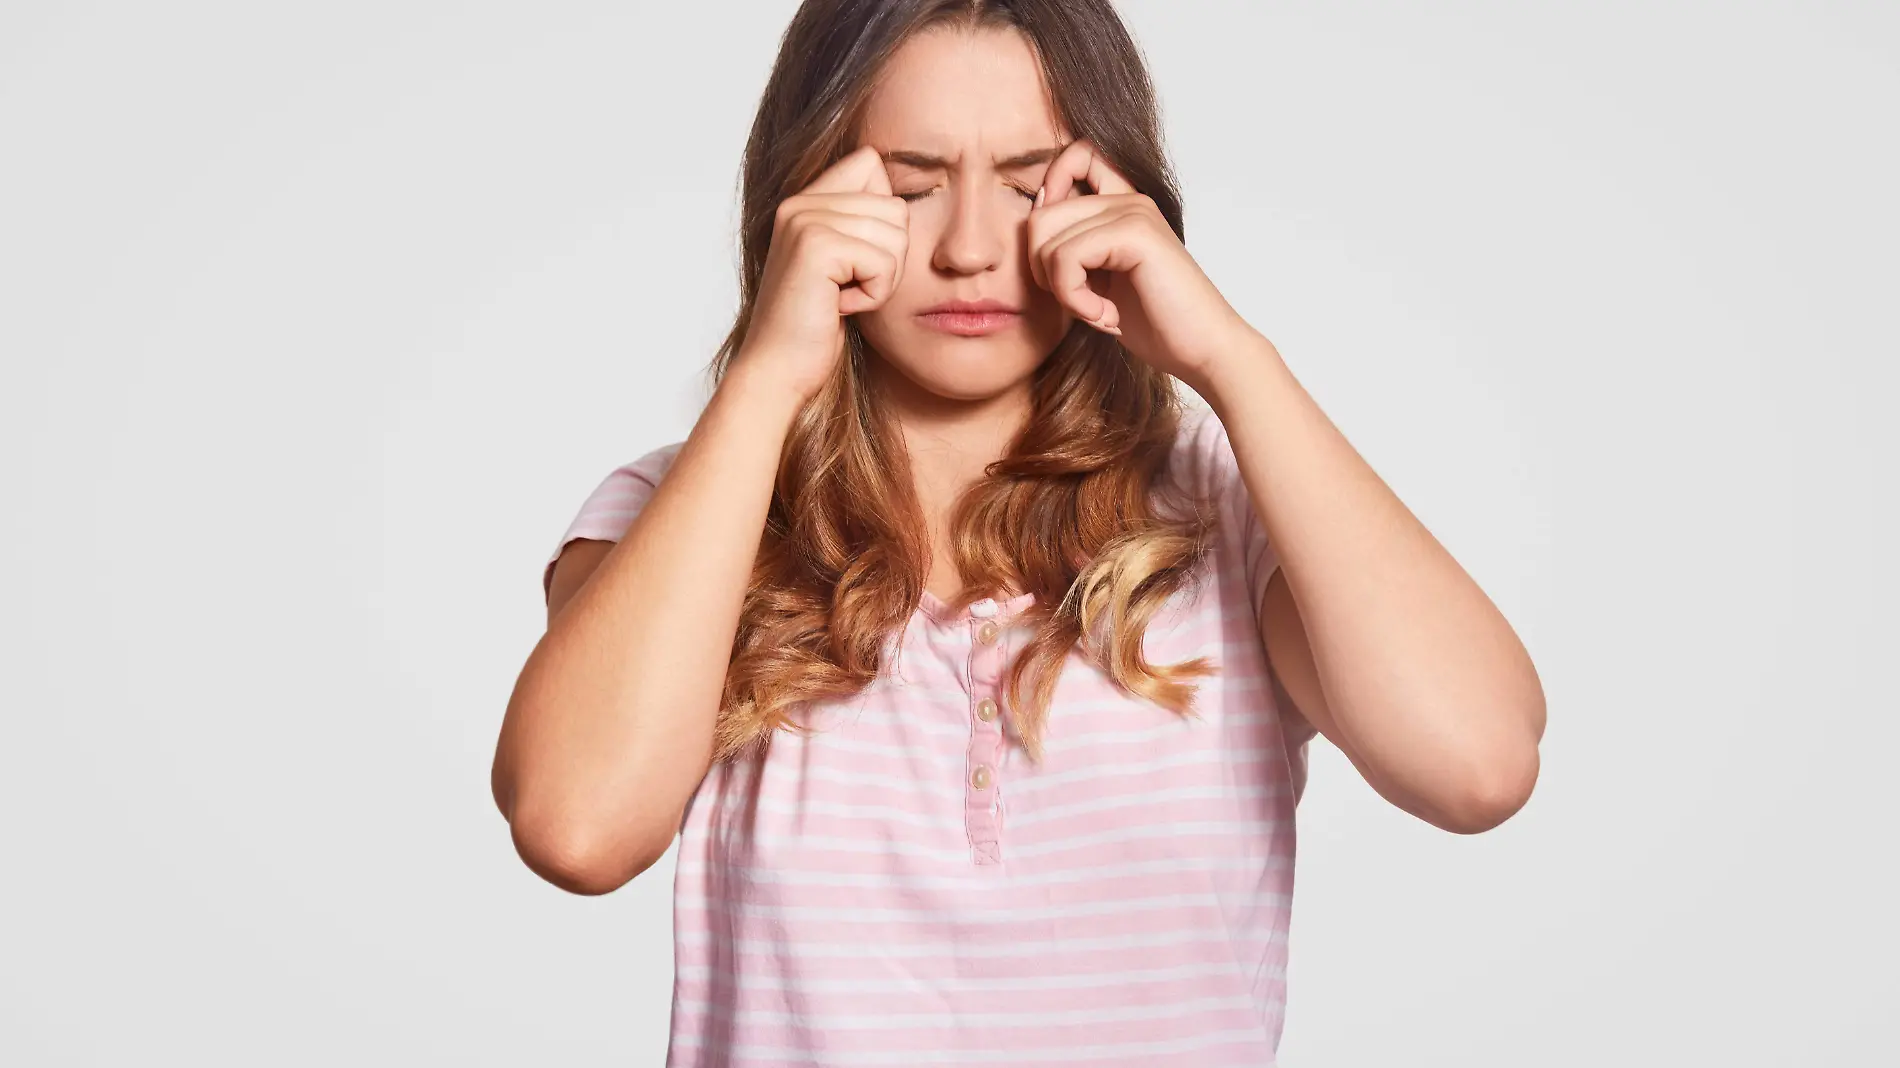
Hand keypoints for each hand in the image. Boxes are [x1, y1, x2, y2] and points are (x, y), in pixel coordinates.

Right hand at [728, 144, 909, 403]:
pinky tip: (838, 307)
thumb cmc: (814, 327)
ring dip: (881, 280)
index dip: (885, 215)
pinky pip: (884, 262)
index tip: (856, 259)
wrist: (778, 370)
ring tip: (841, 297)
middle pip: (896, 207)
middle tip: (847, 287)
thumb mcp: (843, 267)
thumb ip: (862, 224)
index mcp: (805, 200)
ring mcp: (804, 220)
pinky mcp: (816, 246)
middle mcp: (799, 202)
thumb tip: (907, 197)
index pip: (872, 163)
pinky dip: (873, 295)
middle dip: (888, 258)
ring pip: (896, 235)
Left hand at [1028, 139, 1253, 388]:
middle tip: (1079, 303)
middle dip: (1043, 270)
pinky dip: (1074, 298)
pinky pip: (1066, 258)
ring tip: (1097, 313)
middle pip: (1040, 214)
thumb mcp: (1098, 284)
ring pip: (1046, 239)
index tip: (1058, 256)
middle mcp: (1128, 199)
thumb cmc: (1156, 324)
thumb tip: (1031, 224)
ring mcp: (1133, 212)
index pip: (1073, 158)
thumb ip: (1070, 252)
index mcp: (1122, 205)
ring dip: (1061, 291)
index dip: (1047, 196)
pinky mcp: (1135, 233)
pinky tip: (1105, 316)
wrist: (1203, 351)